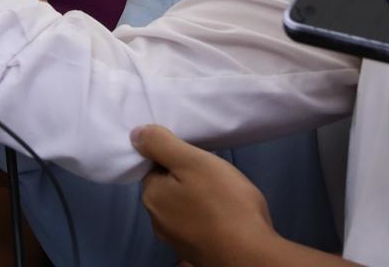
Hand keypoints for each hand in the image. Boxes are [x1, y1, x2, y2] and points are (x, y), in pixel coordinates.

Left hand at [131, 124, 278, 265]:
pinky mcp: (196, 253)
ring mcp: (177, 241)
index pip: (154, 168)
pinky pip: (197, 227)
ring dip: (198, 201)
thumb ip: (161, 145)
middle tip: (213, 176)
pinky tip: (226, 216)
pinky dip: (208, 219)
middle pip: (167, 189)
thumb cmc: (223, 203)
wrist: (252, 256)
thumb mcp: (192, 161)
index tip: (197, 159)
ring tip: (223, 196)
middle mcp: (157, 222)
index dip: (175, 159)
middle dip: (186, 180)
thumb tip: (135, 135)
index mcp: (151, 197)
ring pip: (183, 209)